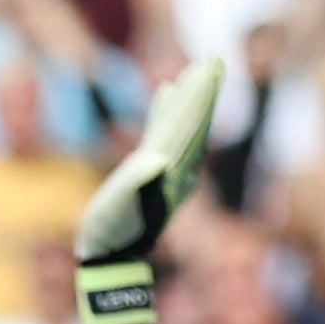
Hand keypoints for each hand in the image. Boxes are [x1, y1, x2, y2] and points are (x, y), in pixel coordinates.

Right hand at [73, 54, 224, 323]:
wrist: (111, 262)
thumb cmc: (110, 234)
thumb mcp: (118, 209)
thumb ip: (137, 183)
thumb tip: (158, 160)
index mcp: (167, 169)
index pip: (188, 125)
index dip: (199, 95)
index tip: (212, 68)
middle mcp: (172, 168)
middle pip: (192, 122)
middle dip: (201, 92)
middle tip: (214, 61)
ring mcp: (164, 171)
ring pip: (181, 127)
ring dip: (187, 99)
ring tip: (194, 73)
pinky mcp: (150, 173)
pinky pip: (163, 134)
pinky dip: (166, 112)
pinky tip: (164, 95)